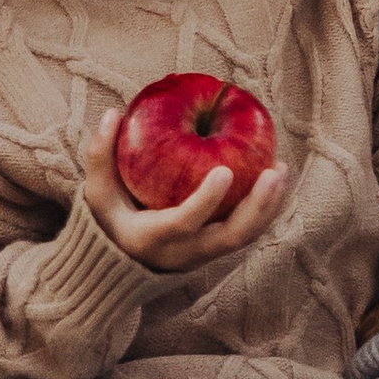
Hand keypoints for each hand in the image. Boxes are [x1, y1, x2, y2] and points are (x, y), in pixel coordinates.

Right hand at [79, 108, 288, 277]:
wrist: (123, 265)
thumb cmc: (111, 221)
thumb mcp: (97, 195)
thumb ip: (99, 157)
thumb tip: (113, 114)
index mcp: (155, 238)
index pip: (185, 223)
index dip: (206, 200)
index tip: (225, 170)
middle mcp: (186, 252)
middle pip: (232, 237)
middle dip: (257, 206)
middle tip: (273, 171)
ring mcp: (206, 254)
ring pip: (247, 236)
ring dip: (269, 205)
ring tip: (281, 168)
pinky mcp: (218, 249)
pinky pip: (249, 231)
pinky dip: (266, 208)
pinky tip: (276, 177)